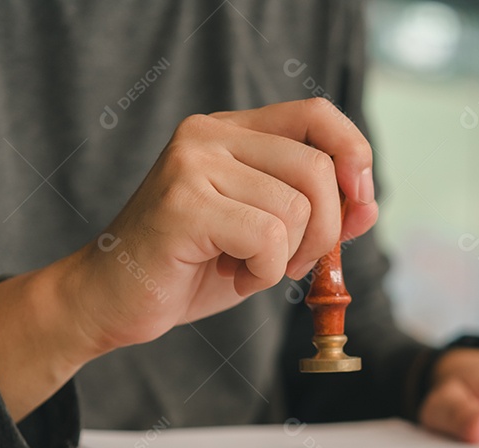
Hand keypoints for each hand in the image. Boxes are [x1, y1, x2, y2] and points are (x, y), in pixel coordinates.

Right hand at [61, 98, 378, 352]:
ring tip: (247, 269)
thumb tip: (368, 205)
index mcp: (228, 131)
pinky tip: (231, 275)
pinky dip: (263, 273)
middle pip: (317, 168)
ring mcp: (192, 165)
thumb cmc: (185, 269)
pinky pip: (267, 238)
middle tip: (292, 264)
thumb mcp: (262, 239)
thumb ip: (313, 216)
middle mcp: (208, 135)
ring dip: (286, 259)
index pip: (316, 115)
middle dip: (325, 231)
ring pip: (295, 209)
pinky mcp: (183, 204)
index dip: (354, 155)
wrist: (110, 301)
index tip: (359, 204)